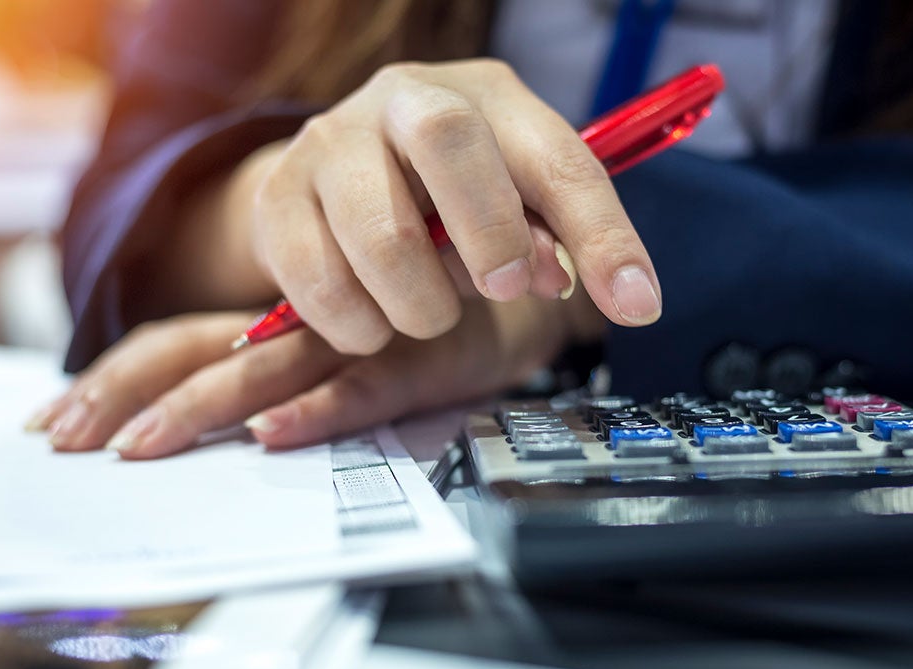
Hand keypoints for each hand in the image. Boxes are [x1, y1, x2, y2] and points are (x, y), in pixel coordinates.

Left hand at [26, 294, 601, 457]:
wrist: (521, 285)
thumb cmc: (421, 317)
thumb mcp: (342, 340)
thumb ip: (282, 369)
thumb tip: (211, 427)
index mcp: (274, 317)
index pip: (175, 338)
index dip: (115, 376)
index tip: (56, 421)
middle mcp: (303, 321)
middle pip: (194, 348)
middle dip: (124, 394)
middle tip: (64, 442)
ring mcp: (358, 338)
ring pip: (265, 369)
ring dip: (200, 408)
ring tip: (141, 448)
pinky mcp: (417, 361)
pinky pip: (362, 388)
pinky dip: (316, 410)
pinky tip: (274, 434)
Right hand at [165, 59, 661, 351]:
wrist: (335, 183)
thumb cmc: (443, 197)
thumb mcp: (512, 207)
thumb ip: (547, 242)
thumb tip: (556, 280)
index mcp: (486, 97)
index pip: (558, 157)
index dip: (603, 235)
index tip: (635, 305)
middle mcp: (404, 99)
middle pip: (449, 141)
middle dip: (489, 232)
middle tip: (500, 290)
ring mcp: (330, 141)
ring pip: (379, 232)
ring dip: (419, 304)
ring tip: (427, 313)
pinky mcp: (276, 197)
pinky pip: (318, 283)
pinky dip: (358, 326)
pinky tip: (371, 320)